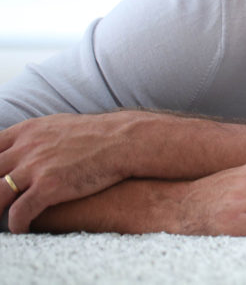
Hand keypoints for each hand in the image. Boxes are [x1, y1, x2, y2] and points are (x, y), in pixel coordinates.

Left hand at [0, 111, 143, 232]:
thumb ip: (35, 137)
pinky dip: (16, 224)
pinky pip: (18, 213)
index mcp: (26, 131)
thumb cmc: (97, 135)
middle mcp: (25, 148)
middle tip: (1, 200)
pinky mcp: (48, 187)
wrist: (124, 140)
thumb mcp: (58, 126)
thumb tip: (24, 147)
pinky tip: (22, 228)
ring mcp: (35, 167)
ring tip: (3, 218)